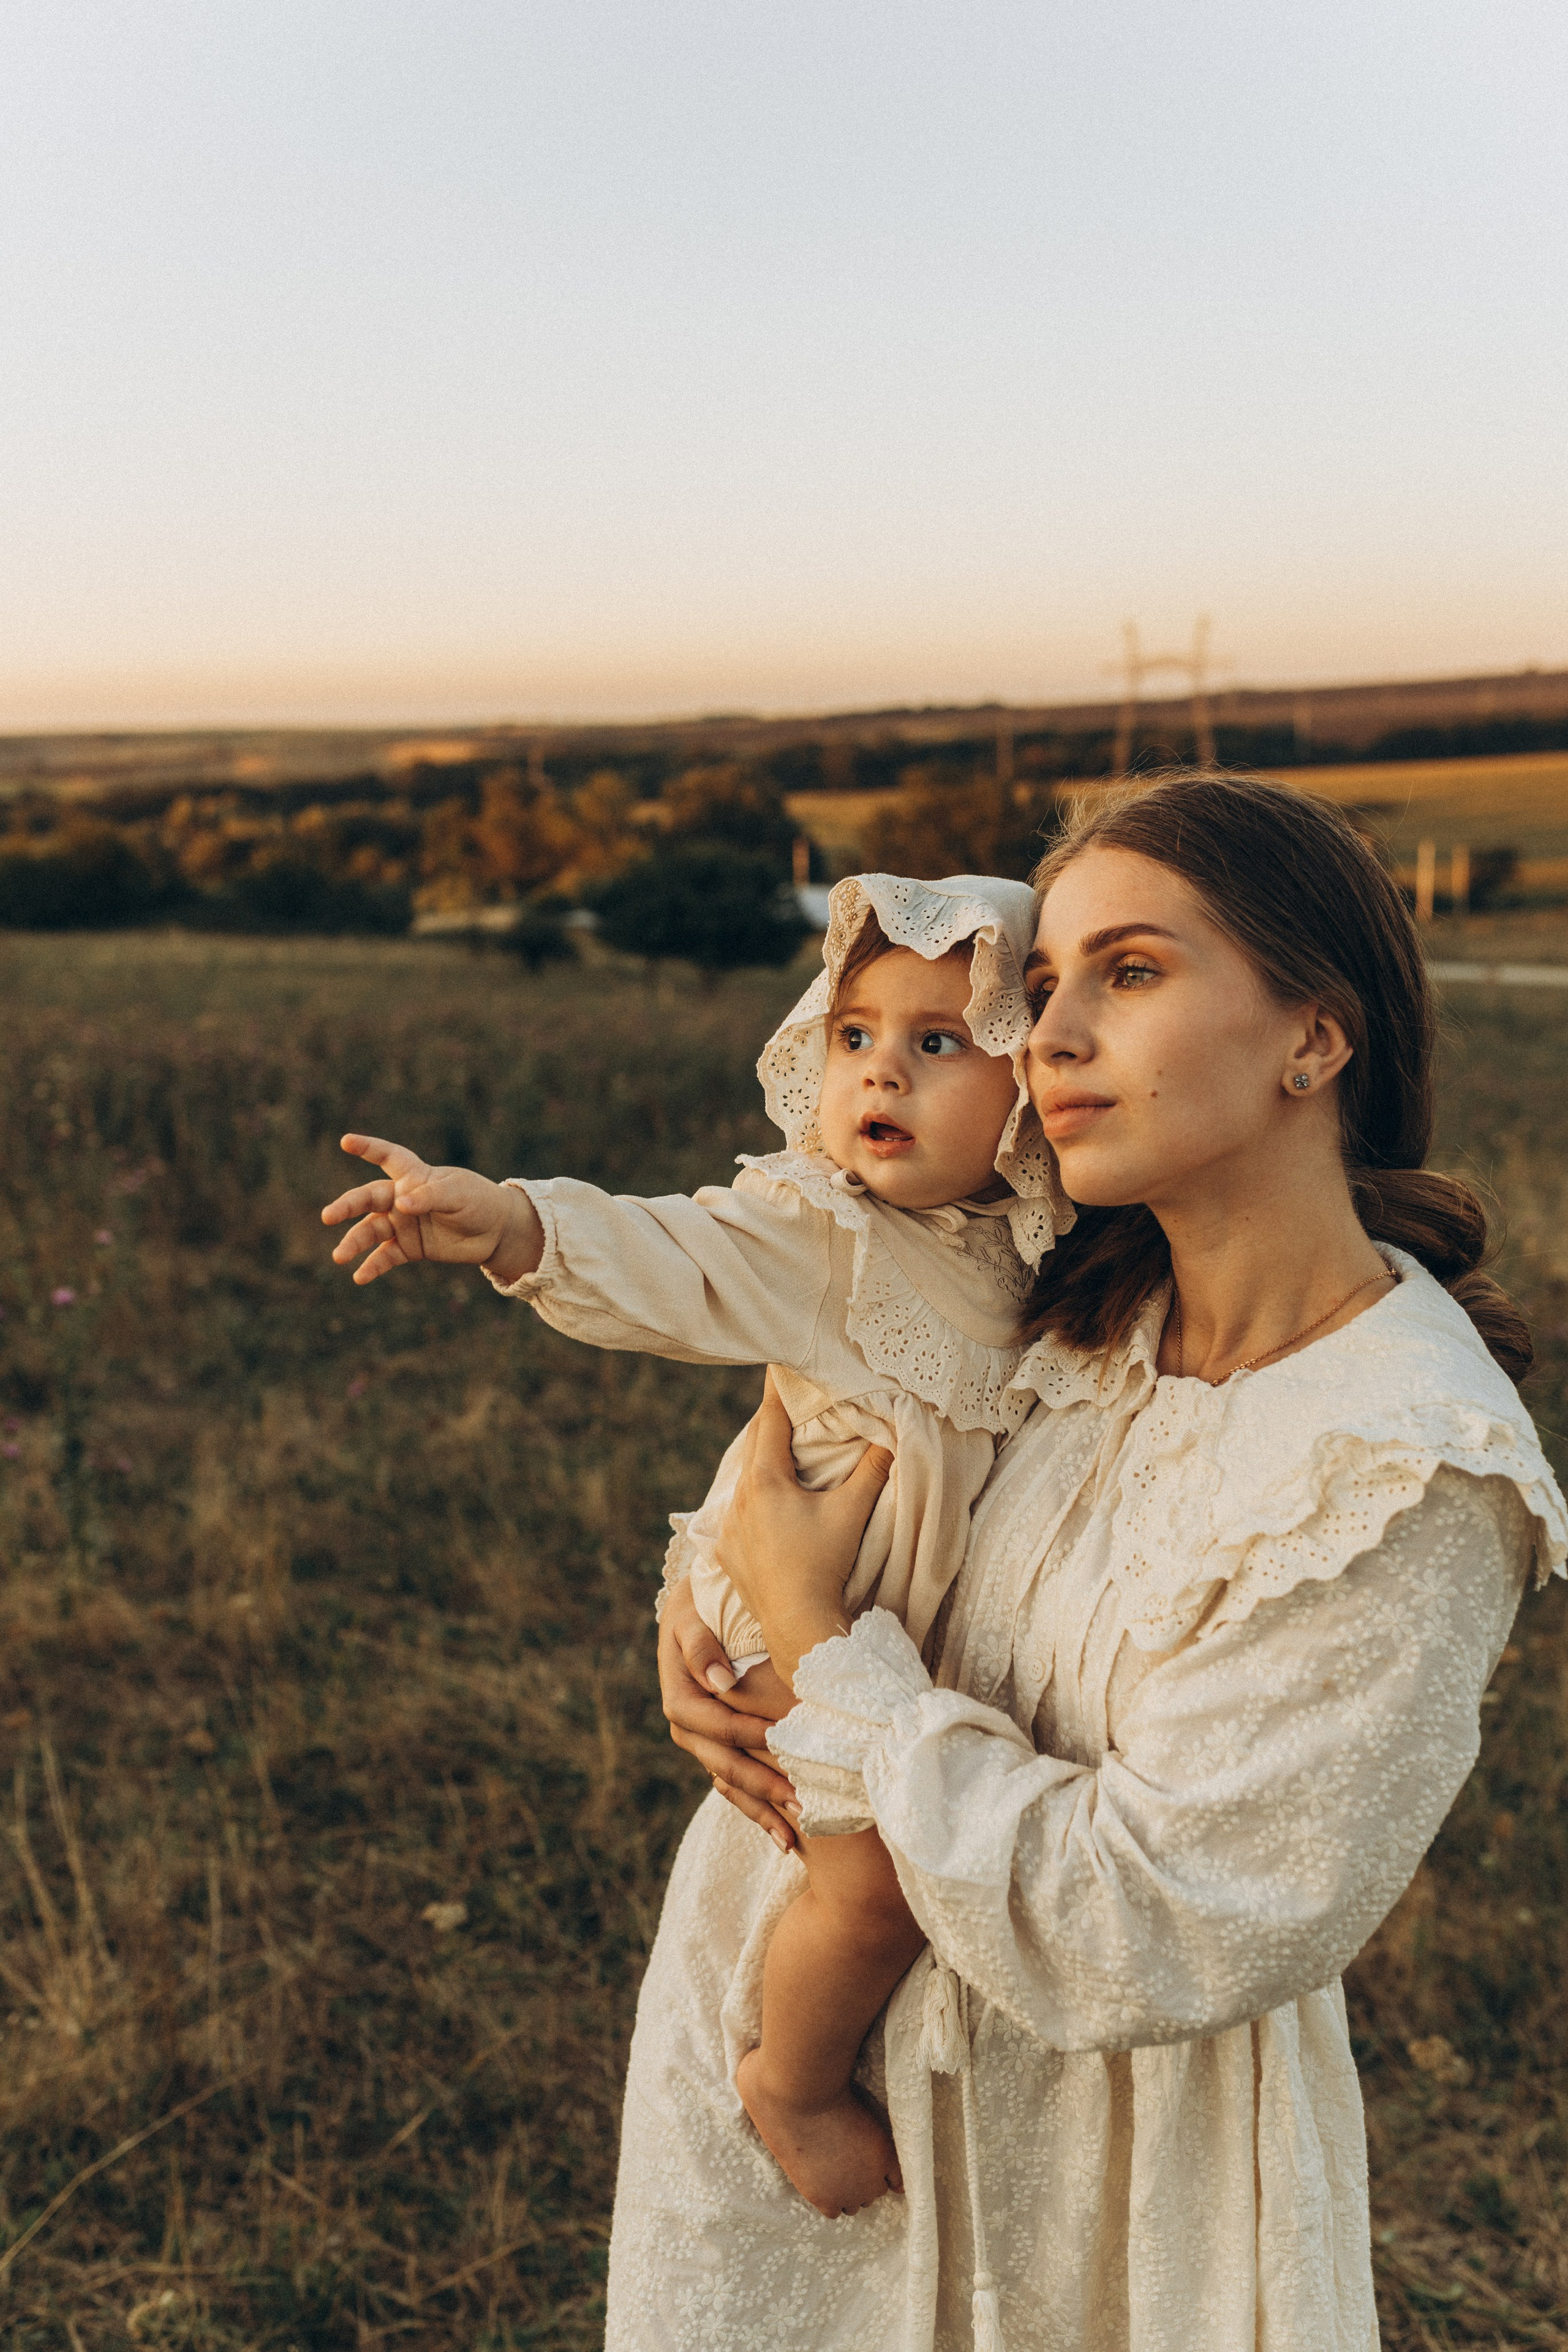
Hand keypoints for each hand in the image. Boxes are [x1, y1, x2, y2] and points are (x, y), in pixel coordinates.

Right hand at [321, 1134, 543, 1286]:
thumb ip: (429, 1197)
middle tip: (328, 1216)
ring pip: (371, 1231)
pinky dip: (372, 1266)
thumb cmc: (478, 1201)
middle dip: (347, 1206)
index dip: (369, 1148)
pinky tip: (360, 1277)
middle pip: (368, 1198)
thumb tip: (401, 1205)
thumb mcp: (458, 1194)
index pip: (388, 1157)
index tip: (347, 1141)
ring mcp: (403, 1224)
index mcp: (414, 1176)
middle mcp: (401, 1198)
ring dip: (354, 1243)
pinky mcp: (408, 1248)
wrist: (495, 1231)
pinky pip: (385, 1257)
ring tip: (339, 1257)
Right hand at [658, 1578, 800, 1851]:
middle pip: (719, 1761)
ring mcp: (703, 1740)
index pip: (707, 1721)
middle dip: (759, 1784)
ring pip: (728, 1781)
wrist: (702, 1603)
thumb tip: (721, 1683)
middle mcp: (687, 1723)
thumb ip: (702, 1645)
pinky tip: (787, 1838)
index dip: (742, 1732)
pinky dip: (760, 1809)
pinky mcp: (720, 1748)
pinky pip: (736, 1785)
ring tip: (798, 1833)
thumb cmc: (703, 1602)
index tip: (781, 1737)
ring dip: (762, 1808)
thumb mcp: (694, 1615)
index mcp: (678, 1691)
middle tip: (801, 1801)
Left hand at [718, 1371, 891, 1686]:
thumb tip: (893, 1432)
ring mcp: (728, 1529)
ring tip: (777, 1449)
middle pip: (753, 1446)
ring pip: (743, 1480)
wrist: (799, 1625)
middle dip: (770, 1423)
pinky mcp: (726, 1553)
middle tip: (784, 1401)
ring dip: (760, 1462)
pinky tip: (765, 1503)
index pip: (770, 1420)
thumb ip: (873, 1468)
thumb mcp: (853, 1511)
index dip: (778, 1392)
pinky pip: (736, 1512)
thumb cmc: (826, 1565)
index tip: (777, 1365)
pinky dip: (752, 1498)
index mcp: (765, 1481)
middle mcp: (738, 1500)